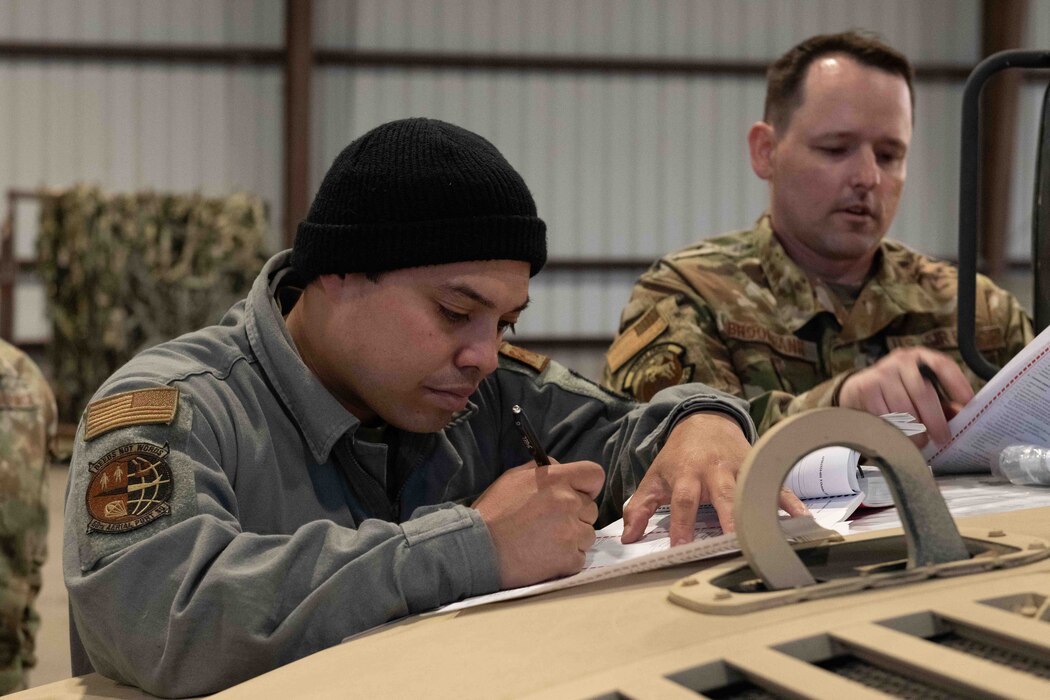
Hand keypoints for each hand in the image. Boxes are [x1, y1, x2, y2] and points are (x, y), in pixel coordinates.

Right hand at [473, 459, 604, 588]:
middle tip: (551, 522)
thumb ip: (543, 470)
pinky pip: (580, 558)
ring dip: (573, 538)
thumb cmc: (494, 512)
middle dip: (576, 515)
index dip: (588, 486)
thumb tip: (561, 469)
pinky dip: (566, 559)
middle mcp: (568, 503)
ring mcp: (571, 533)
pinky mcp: (569, 559)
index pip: (595, 475)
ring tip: (546, 541)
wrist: (479, 549)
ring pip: (588, 534)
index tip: (579, 494)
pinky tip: (545, 556)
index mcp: (556, 480)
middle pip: (591, 508)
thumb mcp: (514, 477)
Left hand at [621, 412, 807, 542]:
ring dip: (761, 510)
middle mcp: (714, 471)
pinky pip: (775, 486)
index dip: (682, 523)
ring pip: (751, 490)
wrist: (704, 421)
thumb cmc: (678, 457)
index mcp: (686, 474)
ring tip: (773, 535)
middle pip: (723, 495)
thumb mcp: (655, 477)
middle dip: (729, 519)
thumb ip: (639, 507)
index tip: (682, 547)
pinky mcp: (757, 468)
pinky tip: (802, 520)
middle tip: (734, 544)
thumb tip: (628, 538)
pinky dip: (789, 501)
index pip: (683, 500)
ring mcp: (739, 469)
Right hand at [838, 348, 973, 446]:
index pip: (942, 365)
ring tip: (921, 442)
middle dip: (935, 420)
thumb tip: (963, 418)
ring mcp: (881, 373)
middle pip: (923, 392)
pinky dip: (894, 430)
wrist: (859, 388)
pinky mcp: (866, 388)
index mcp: (921, 357)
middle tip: (943, 439)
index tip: (968, 403)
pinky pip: (884, 415)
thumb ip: (942, 402)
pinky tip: (900, 436)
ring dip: (914, 430)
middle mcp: (901, 361)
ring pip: (903, 408)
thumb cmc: (898, 391)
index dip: (957, 384)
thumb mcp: (920, 389)